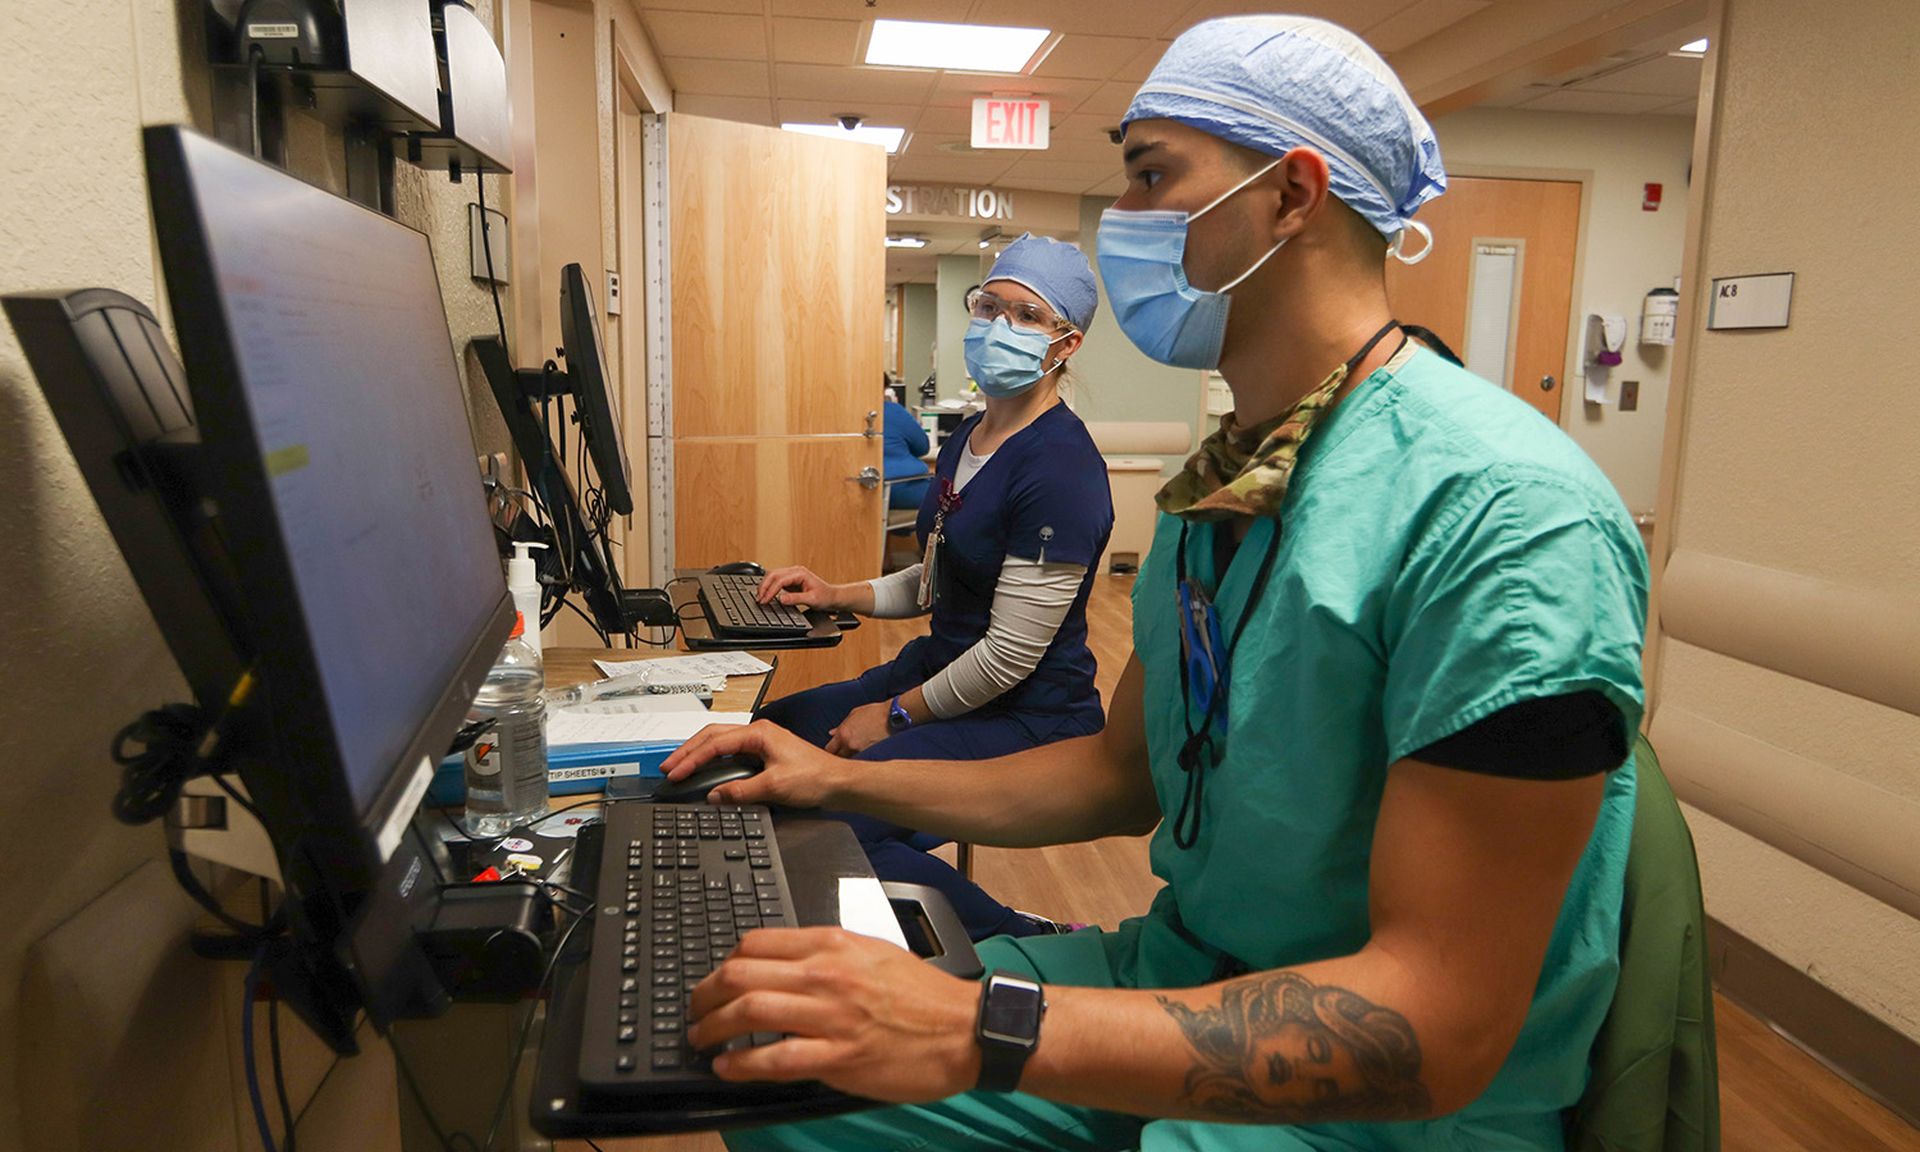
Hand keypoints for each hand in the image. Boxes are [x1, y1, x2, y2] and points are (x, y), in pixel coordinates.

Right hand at [659, 720, 844, 807]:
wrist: (838, 784)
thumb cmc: (815, 778)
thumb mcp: (774, 787)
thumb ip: (740, 791)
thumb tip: (714, 796)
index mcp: (758, 733)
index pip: (714, 743)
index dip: (691, 759)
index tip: (675, 773)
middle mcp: (758, 733)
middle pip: (713, 736)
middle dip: (688, 751)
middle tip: (668, 766)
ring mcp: (761, 742)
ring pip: (721, 742)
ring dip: (699, 754)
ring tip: (680, 767)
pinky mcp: (765, 754)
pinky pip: (732, 752)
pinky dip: (714, 760)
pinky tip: (707, 771)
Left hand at [687, 927, 980, 1102]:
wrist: (965, 1029)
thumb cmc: (923, 995)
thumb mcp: (872, 952)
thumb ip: (828, 955)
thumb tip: (783, 967)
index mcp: (833, 944)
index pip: (755, 942)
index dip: (723, 963)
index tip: (715, 980)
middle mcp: (826, 974)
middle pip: (740, 975)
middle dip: (704, 995)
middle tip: (694, 1011)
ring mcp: (831, 1016)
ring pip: (750, 1012)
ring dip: (712, 1029)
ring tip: (700, 1040)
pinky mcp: (839, 1057)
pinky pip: (775, 1059)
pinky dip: (742, 1064)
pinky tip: (727, 1067)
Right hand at [757, 565, 843, 610]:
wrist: (831, 597)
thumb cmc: (825, 597)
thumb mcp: (812, 600)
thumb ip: (796, 599)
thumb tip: (781, 599)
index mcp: (800, 573)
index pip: (780, 580)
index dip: (770, 590)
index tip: (765, 600)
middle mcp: (795, 571)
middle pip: (773, 574)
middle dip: (764, 586)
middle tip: (759, 599)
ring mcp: (792, 574)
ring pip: (772, 576)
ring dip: (765, 586)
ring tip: (760, 597)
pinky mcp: (790, 580)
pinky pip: (775, 580)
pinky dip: (769, 586)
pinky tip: (765, 594)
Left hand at [826, 700, 891, 757]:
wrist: (892, 716)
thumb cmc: (873, 712)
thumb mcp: (854, 714)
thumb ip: (841, 725)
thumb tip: (831, 733)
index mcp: (843, 733)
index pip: (829, 749)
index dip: (830, 750)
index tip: (833, 750)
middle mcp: (849, 744)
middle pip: (837, 758)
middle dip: (837, 757)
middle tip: (840, 755)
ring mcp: (860, 751)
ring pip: (849, 761)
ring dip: (848, 759)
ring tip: (851, 755)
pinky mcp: (871, 755)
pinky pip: (860, 760)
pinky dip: (859, 759)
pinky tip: (861, 756)